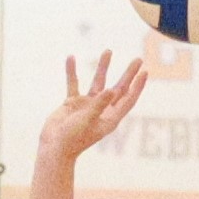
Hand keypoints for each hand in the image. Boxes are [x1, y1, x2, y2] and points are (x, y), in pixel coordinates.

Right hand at [36, 52, 150, 167]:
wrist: (53, 147)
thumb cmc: (73, 139)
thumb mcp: (88, 120)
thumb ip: (99, 105)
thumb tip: (111, 90)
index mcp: (110, 118)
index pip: (128, 99)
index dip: (137, 86)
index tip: (144, 71)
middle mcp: (101, 110)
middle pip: (119, 88)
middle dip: (128, 74)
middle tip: (138, 59)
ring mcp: (87, 106)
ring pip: (98, 82)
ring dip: (103, 67)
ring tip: (108, 51)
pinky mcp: (73, 103)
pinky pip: (74, 84)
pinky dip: (72, 72)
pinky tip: (71, 58)